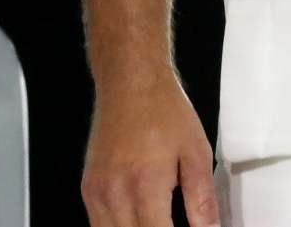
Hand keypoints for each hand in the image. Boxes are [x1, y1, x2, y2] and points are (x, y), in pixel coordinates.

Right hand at [82, 75, 219, 226]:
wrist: (129, 78)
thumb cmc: (162, 108)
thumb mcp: (196, 152)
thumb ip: (203, 200)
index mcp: (145, 186)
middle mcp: (114, 193)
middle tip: (169, 222)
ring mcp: (97, 192)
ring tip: (157, 221)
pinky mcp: (88, 187)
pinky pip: (99, 225)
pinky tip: (138, 220)